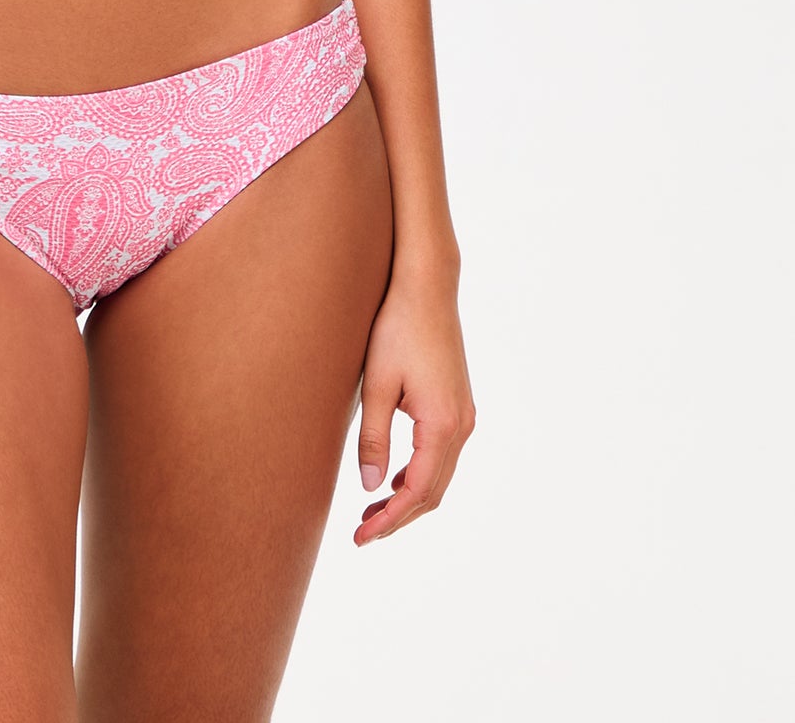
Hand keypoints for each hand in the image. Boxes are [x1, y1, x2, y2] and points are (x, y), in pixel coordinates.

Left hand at [354, 268, 474, 544]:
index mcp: (442, 425)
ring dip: (409, 497)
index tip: (363, 538)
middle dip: (399, 517)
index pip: (418, 492)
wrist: (426, 287)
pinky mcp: (458, 404)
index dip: (391, 520)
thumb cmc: (396, 329)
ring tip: (372, 512)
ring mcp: (464, 415)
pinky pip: (441, 455)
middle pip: (433, 492)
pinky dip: (419, 474)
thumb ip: (374, 439)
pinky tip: (393, 477)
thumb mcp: (377, 385)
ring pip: (439, 476)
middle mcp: (461, 425)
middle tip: (363, 534)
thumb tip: (371, 488)